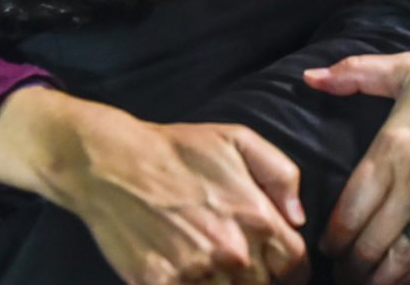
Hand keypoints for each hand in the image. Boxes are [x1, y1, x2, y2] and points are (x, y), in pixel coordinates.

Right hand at [0, 87, 308, 284]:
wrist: (111, 163)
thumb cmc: (177, 150)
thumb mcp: (238, 139)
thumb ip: (282, 174)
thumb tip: (297, 217)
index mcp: (257, 218)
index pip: (296, 265)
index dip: (289, 268)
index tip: (277, 264)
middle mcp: (232, 251)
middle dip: (254, 276)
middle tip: (231, 258)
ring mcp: (195, 272)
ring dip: (223, 284)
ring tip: (206, 262)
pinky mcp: (160, 284)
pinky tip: (183, 272)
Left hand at [303, 31, 409, 284]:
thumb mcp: (405, 68)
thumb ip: (353, 74)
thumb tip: (310, 78)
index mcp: (391, 148)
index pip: (350, 208)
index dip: (333, 236)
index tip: (326, 248)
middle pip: (369, 241)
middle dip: (349, 264)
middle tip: (342, 272)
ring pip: (400, 259)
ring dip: (377, 279)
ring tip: (364, 284)